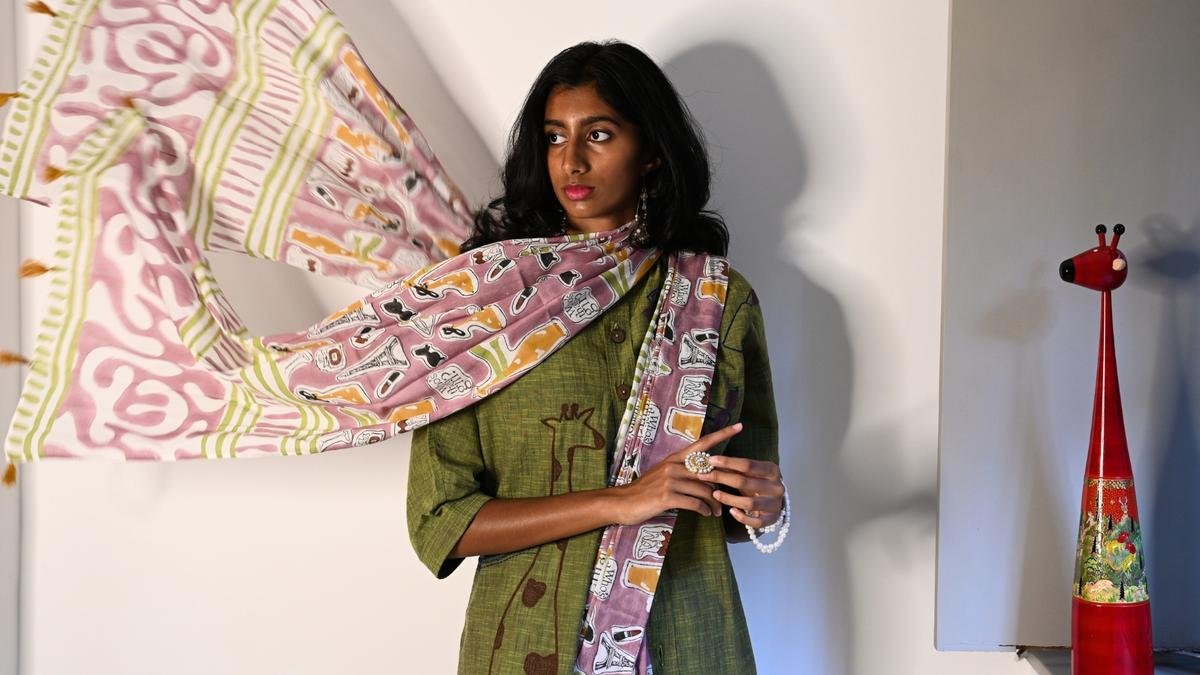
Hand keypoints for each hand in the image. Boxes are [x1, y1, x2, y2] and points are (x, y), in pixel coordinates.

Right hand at [609, 423, 743, 525]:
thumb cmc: (646, 491)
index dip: (722, 434)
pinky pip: (694, 503)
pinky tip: (706, 514)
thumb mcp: (664, 475)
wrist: (623, 502)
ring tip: (717, 511)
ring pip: (703, 489)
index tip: (739, 426)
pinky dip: (703, 510)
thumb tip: (706, 477)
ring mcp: (670, 480)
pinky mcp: (666, 496)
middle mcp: (673, 465)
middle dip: (723, 485)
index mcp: (675, 458)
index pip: (702, 443)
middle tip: (730, 497)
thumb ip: (683, 473)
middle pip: (708, 471)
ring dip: (714, 503)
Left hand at [705, 454, 783, 529]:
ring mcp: (775, 504)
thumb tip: (711, 462)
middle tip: (703, 475)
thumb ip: (734, 469)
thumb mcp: (749, 473)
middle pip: (745, 482)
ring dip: (728, 498)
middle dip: (721, 478)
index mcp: (772, 470)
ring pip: (749, 503)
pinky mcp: (772, 519)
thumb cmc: (758, 483)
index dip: (727, 462)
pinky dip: (742, 517)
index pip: (748, 464)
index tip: (710, 460)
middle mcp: (776, 487)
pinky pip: (756, 522)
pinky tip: (731, 511)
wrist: (774, 501)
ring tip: (714, 494)